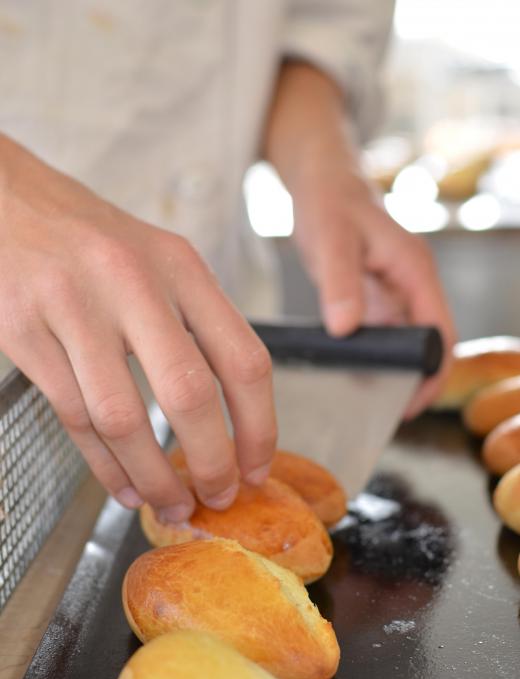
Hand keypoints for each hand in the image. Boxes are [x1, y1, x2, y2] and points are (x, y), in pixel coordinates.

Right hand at [0, 136, 275, 518]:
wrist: (7, 199)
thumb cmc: (91, 240)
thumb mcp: (159, 261)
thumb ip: (196, 326)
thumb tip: (231, 420)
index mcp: (180, 266)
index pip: (243, 358)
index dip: (259, 427)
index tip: (257, 468)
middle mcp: (132, 281)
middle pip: (189, 393)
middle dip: (210, 462)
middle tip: (216, 497)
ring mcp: (73, 305)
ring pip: (123, 417)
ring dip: (152, 476)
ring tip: (169, 504)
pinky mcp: (24, 330)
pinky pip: (73, 416)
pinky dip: (103, 464)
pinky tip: (121, 485)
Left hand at [264, 61, 455, 416]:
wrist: (319, 176)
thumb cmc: (328, 200)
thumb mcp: (330, 240)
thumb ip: (340, 284)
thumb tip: (347, 330)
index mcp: (414, 269)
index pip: (441, 333)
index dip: (433, 372)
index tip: (411, 403)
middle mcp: (412, 281)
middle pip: (428, 342)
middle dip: (415, 379)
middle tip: (385, 412)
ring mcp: (395, 288)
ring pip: (406, 340)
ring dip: (394, 370)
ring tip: (366, 401)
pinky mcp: (376, 292)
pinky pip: (384, 331)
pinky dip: (374, 354)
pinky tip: (351, 371)